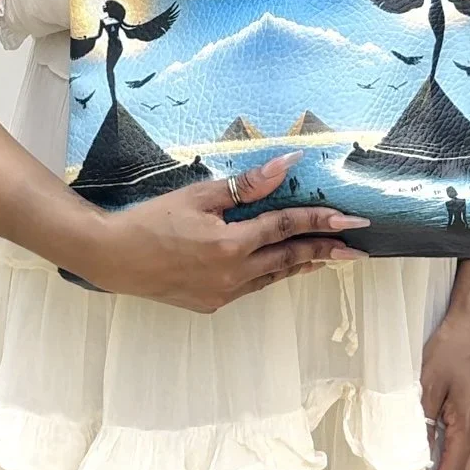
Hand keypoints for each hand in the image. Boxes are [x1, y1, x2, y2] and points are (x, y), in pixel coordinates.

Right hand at [81, 155, 366, 310]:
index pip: (287, 227)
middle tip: (356, 250)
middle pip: (289, 259)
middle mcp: (233, 275)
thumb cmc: (152, 219)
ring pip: (273, 277)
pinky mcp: (211, 303)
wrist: (113, 258)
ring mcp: (223, 294)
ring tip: (327, 258)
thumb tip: (287, 165)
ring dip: (300, 264)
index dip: (322, 222)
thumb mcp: (199, 195)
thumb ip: (247, 185)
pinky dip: (271, 274)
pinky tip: (279, 266)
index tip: (352, 221)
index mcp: (231, 244)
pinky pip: (251, 286)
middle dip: (325, 251)